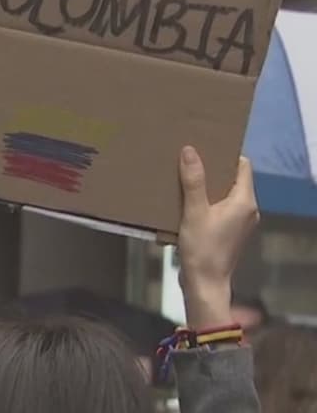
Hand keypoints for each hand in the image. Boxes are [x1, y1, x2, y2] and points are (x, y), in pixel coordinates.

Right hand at [176, 146, 258, 329]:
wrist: (205, 284)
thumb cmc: (203, 248)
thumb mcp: (194, 212)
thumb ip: (193, 181)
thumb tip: (190, 150)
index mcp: (244, 201)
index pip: (242, 166)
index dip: (225, 153)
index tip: (204, 145)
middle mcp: (248, 209)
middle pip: (233, 179)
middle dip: (212, 168)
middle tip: (188, 158)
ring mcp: (240, 222)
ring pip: (225, 194)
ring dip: (206, 185)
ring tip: (182, 177)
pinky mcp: (230, 232)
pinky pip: (220, 207)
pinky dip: (206, 201)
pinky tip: (184, 201)